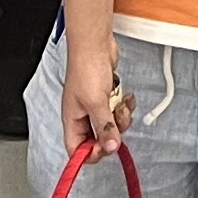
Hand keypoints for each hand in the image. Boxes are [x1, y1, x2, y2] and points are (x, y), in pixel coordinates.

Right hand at [63, 31, 132, 148]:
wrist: (95, 45)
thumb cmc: (86, 67)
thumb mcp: (96, 102)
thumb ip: (104, 127)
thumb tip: (111, 147)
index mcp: (72, 120)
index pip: (77, 149)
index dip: (92, 153)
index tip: (107, 147)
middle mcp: (82, 115)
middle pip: (98, 139)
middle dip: (112, 133)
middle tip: (117, 124)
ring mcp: (95, 106)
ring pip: (111, 125)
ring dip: (121, 118)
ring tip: (120, 105)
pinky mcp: (106, 97)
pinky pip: (117, 111)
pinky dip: (124, 106)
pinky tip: (125, 98)